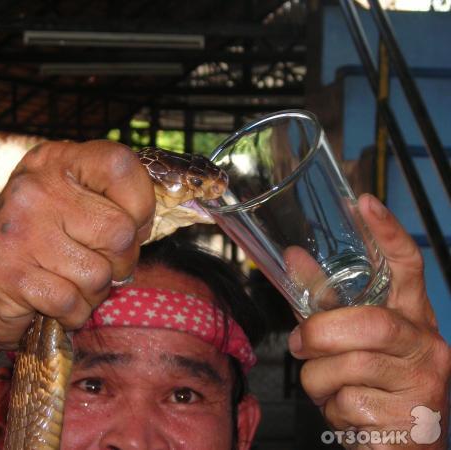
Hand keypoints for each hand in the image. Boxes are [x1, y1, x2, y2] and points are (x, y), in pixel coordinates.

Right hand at [0, 140, 155, 349]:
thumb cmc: (37, 249)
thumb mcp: (70, 206)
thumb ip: (109, 202)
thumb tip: (146, 224)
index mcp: (55, 161)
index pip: (122, 166)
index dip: (140, 205)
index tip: (128, 225)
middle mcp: (35, 187)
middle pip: (120, 231)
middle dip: (119, 262)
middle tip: (93, 265)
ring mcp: (19, 230)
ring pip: (100, 274)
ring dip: (92, 292)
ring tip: (65, 282)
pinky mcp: (9, 274)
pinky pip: (73, 303)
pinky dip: (71, 313)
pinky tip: (49, 302)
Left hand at [289, 194, 450, 447]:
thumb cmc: (375, 389)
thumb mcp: (352, 344)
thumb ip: (325, 304)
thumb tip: (294, 258)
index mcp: (412, 319)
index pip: (408, 267)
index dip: (387, 234)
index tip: (364, 202)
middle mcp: (427, 345)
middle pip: (368, 323)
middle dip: (321, 334)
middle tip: (302, 346)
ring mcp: (424, 382)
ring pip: (347, 366)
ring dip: (318, 380)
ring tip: (329, 389)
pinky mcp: (410, 418)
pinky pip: (347, 402)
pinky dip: (331, 410)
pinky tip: (349, 414)